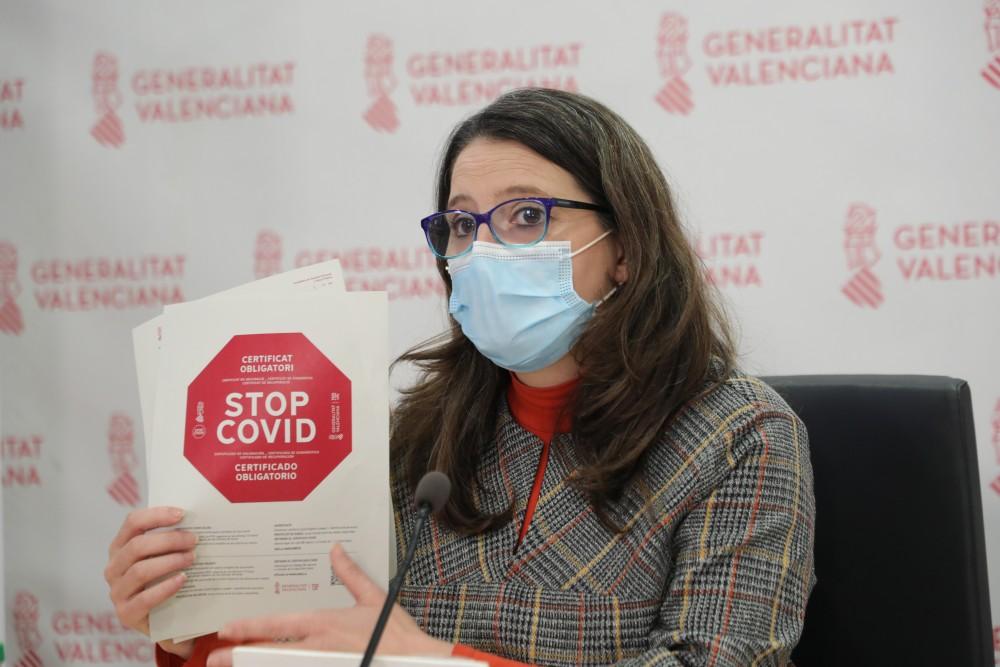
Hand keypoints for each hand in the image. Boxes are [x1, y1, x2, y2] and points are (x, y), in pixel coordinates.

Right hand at [104, 506, 197, 657]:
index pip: (132, 522)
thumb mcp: (166, 556)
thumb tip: (199, 520)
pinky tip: (183, 580)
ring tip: (192, 558)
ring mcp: (117, 592)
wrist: (167, 620)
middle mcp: (113, 567)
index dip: (156, 515)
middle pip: (137, 546)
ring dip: (170, 562)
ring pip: (140, 571)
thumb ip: (173, 538)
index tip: (182, 514)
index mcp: (121, 547)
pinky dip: (165, 587)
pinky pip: (144, 599)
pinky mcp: (126, 613)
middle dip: (169, 540)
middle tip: (194, 540)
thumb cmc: (167, 578)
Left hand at [206, 544, 451, 666]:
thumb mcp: (373, 598)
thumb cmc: (396, 634)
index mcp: (324, 624)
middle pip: (268, 654)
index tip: (227, 629)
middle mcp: (316, 648)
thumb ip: (350, 574)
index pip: (277, 625)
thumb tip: (336, 550)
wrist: (416, 662)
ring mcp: (321, 666)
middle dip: (238, 657)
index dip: (249, 627)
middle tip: (215, 659)